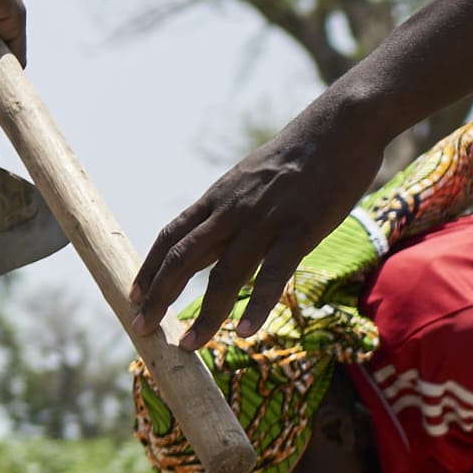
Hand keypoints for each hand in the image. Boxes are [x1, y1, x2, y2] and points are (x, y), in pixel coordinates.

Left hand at [135, 93, 387, 345]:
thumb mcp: (251, 180)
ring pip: (224, 275)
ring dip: (205, 315)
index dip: (149, 269)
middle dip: (157, 296)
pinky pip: (273, 275)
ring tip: (189, 347)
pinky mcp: (301, 229)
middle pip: (183, 259)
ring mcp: (265, 221)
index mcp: (218, 198)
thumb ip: (230, 212)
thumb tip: (211, 240)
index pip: (170, 237)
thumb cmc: (299, 156)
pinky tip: (243, 334)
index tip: (133, 296)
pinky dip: (256, 306)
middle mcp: (232, 210)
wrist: (340, 126)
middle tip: (140, 329)